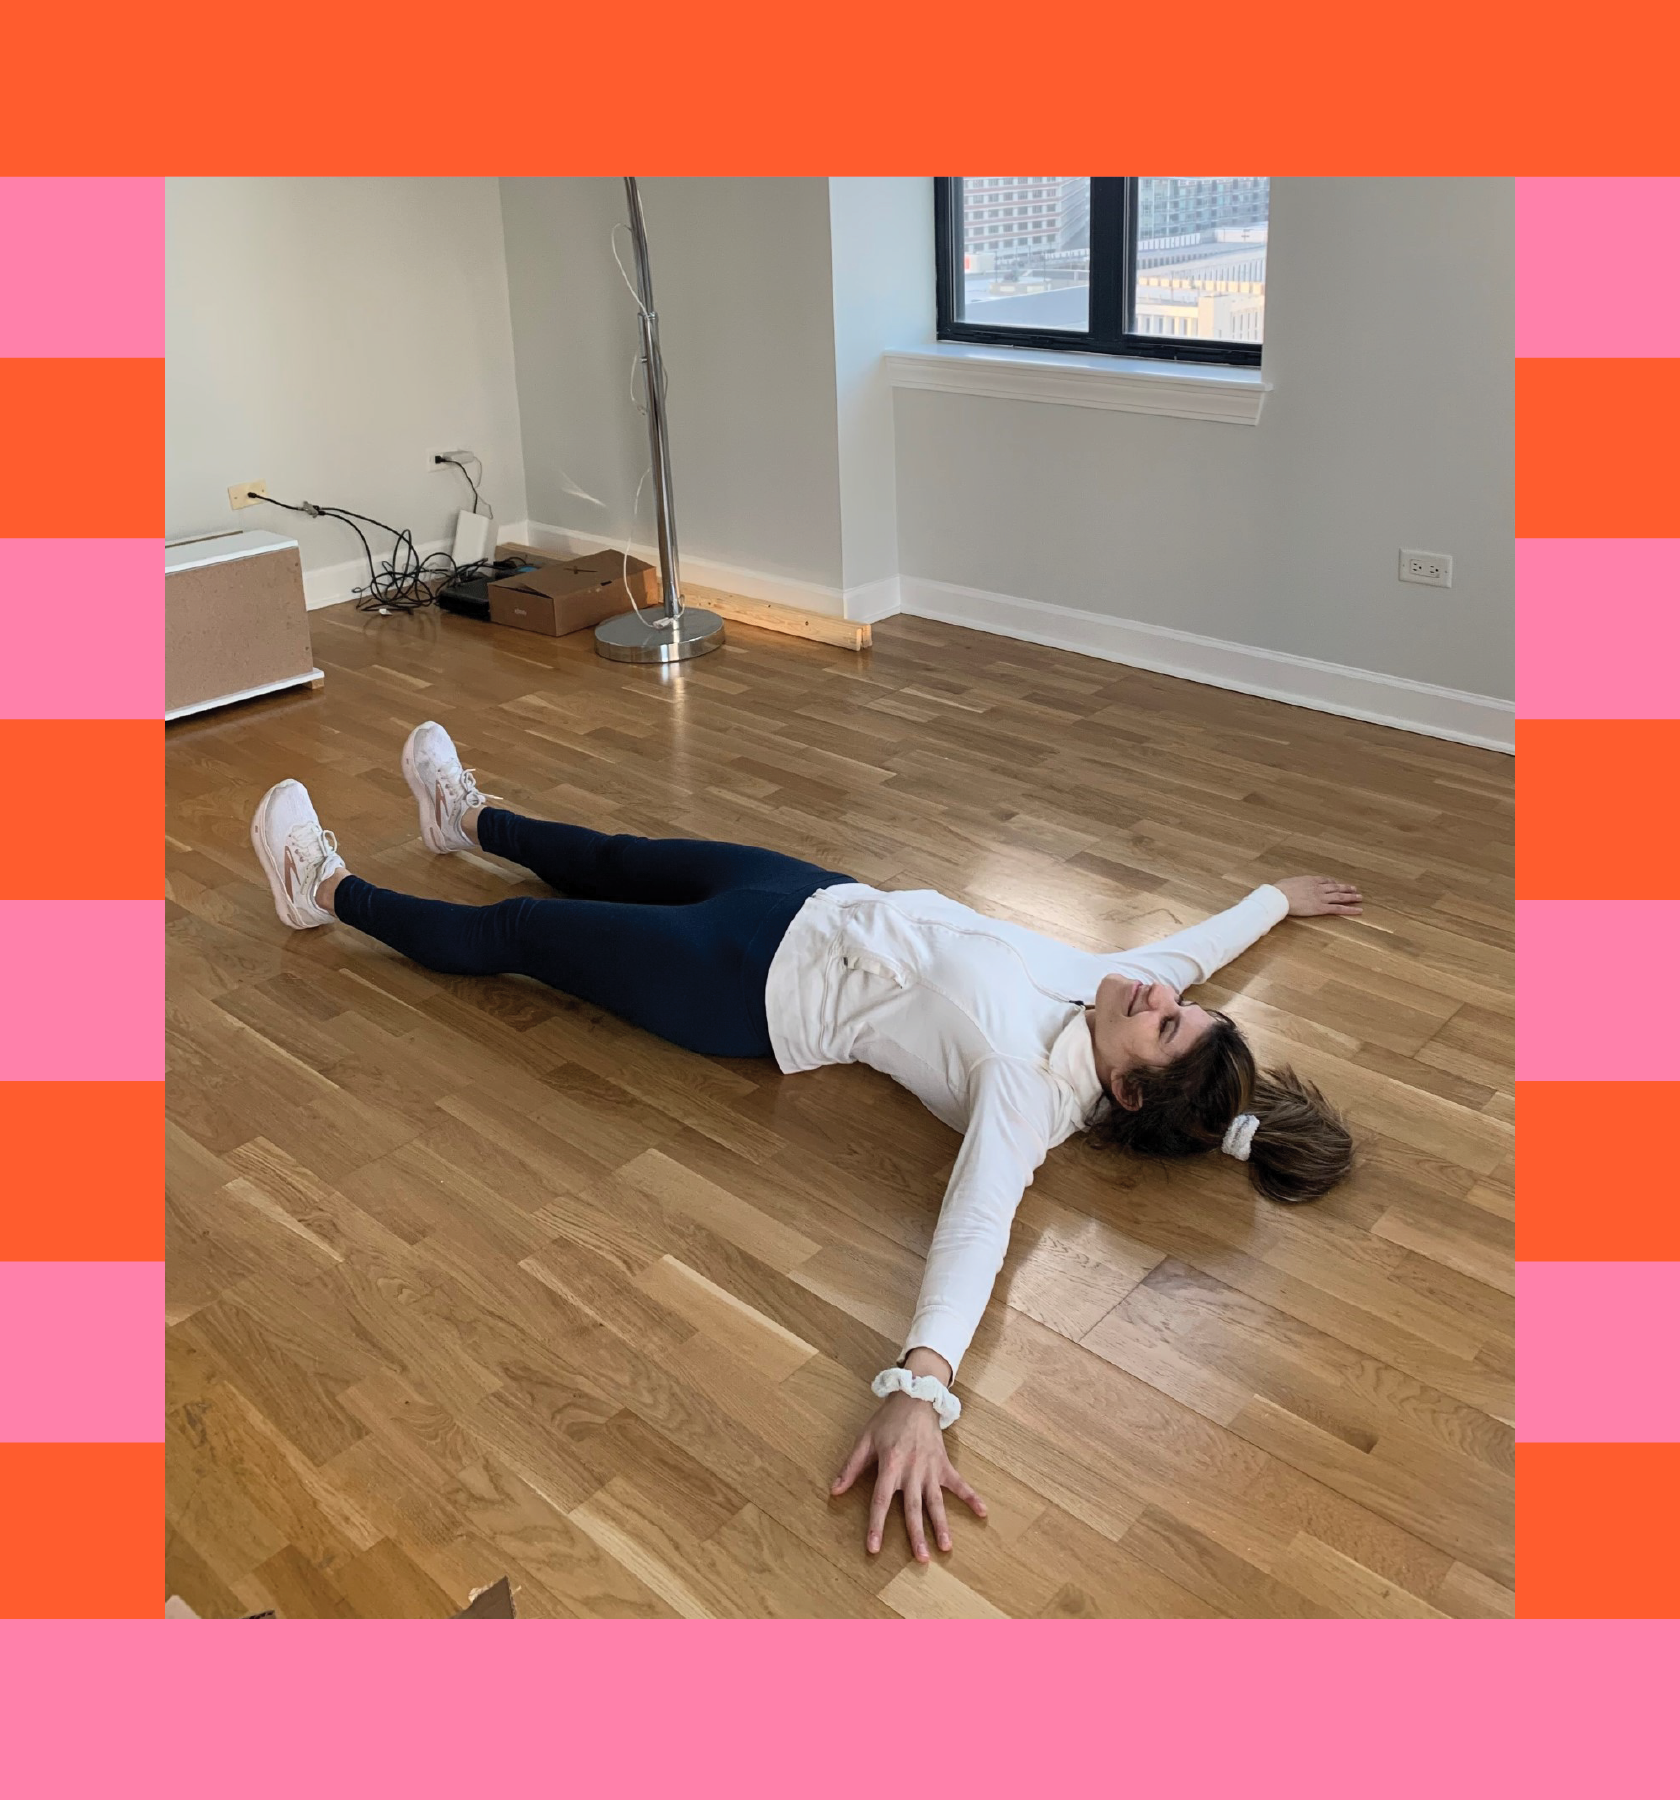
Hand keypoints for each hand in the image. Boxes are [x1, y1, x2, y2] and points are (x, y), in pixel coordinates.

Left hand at [831, 1390, 987, 1560]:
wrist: (915, 1397)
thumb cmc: (887, 1420)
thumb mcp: (865, 1440)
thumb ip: (851, 1467)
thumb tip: (835, 1491)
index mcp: (890, 1465)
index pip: (881, 1501)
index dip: (876, 1525)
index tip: (874, 1548)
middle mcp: (912, 1471)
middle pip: (913, 1507)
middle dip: (917, 1534)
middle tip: (922, 1559)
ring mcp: (930, 1468)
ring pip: (936, 1501)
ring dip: (942, 1524)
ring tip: (947, 1547)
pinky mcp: (944, 1464)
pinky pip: (959, 1483)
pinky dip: (971, 1497)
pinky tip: (982, 1512)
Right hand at [1274, 874, 1362, 916]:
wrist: (1280, 897)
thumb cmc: (1279, 890)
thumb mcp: (1286, 883)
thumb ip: (1292, 884)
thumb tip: (1288, 886)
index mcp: (1310, 880)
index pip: (1325, 880)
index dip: (1333, 882)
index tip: (1337, 883)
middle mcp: (1318, 887)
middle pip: (1336, 887)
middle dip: (1346, 888)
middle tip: (1354, 889)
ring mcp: (1321, 897)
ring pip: (1340, 896)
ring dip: (1351, 897)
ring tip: (1359, 898)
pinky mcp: (1321, 908)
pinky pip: (1338, 908)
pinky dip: (1349, 909)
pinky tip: (1358, 910)